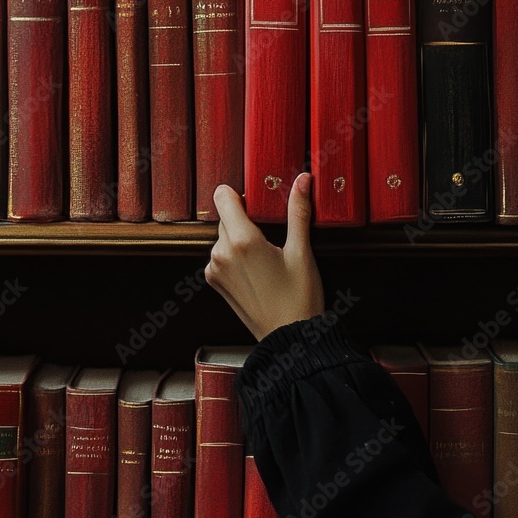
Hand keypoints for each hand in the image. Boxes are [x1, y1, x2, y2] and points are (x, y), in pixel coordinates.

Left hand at [205, 173, 324, 340]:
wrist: (288, 338)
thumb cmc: (299, 297)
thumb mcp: (302, 252)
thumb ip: (298, 212)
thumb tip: (302, 180)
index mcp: (242, 240)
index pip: (222, 196)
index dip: (240, 195)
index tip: (258, 204)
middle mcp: (221, 253)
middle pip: (226, 217)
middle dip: (244, 218)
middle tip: (271, 232)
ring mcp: (215, 268)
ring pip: (223, 236)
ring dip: (239, 238)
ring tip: (266, 255)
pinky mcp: (215, 281)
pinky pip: (221, 255)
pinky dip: (234, 255)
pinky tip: (257, 269)